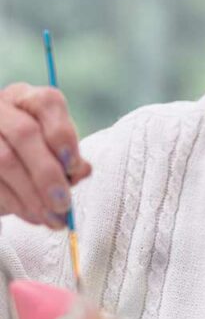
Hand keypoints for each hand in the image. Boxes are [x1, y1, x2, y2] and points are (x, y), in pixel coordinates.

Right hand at [0, 82, 91, 229]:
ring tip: (53, 218)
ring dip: (32, 196)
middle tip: (63, 203)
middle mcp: (1, 108)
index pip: (47, 103)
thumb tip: (82, 170)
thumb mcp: (56, 154)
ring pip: (5, 160)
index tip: (75, 168)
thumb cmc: (37, 159)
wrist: (3, 174)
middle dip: (48, 173)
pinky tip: (32, 216)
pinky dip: (15, 204)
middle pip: (24, 133)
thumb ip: (70, 160)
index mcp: (29, 99)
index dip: (64, 137)